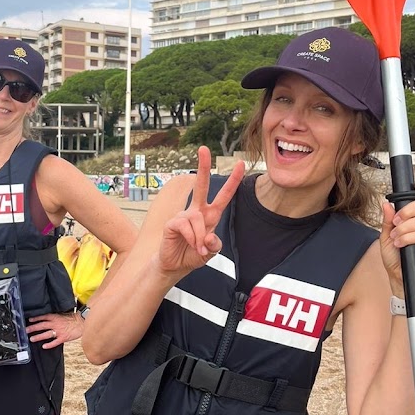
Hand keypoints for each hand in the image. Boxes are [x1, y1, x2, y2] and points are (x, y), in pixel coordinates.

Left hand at [27, 311, 82, 348]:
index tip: (29, 320)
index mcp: (56, 317)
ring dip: (38, 336)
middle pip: (42, 325)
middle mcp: (56, 324)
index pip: (44, 317)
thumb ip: (56, 317)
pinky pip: (55, 342)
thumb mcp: (64, 314)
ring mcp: (59, 331)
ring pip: (46, 334)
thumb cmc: (74, 318)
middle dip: (33, 328)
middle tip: (26, 330)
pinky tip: (44, 346)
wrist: (83, 322)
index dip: (36, 318)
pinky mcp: (63, 337)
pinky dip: (49, 344)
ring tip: (31, 339)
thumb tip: (49, 319)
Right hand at [156, 146, 244, 276]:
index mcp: (210, 215)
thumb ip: (214, 245)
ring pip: (198, 219)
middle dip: (203, 167)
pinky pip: (186, 226)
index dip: (233, 181)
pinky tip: (190, 245)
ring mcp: (184, 215)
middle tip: (203, 148)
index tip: (241, 164)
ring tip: (198, 249)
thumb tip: (209, 237)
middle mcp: (197, 211)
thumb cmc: (192, 256)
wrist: (175, 266)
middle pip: (201, 186)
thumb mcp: (210, 253)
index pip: (223, 196)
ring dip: (200, 237)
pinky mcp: (173, 223)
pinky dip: (192, 238)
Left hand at [380, 178, 414, 294]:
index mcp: (413, 220)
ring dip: (405, 228)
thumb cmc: (394, 258)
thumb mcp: (385, 237)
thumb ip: (387, 221)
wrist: (398, 277)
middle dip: (408, 210)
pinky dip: (409, 237)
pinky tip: (401, 243)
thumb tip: (386, 205)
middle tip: (396, 221)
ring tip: (396, 239)